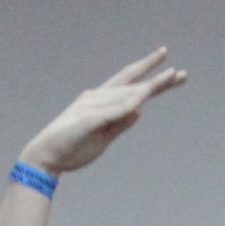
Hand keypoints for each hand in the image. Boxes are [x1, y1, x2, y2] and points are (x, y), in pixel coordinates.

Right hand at [20, 48, 186, 176]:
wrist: (44, 156)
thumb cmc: (72, 146)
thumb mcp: (104, 136)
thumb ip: (121, 122)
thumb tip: (140, 110)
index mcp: (102, 102)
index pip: (130, 85)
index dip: (149, 74)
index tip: (170, 69)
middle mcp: (98, 99)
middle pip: (131, 84)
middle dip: (156, 78)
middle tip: (180, 73)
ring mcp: (92, 108)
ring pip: (124, 94)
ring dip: (146, 87)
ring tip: (170, 78)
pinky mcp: (86, 121)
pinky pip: (110, 112)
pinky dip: (125, 105)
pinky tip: (142, 100)